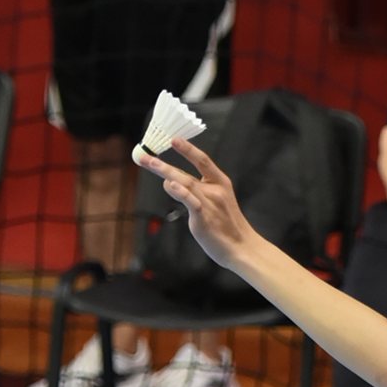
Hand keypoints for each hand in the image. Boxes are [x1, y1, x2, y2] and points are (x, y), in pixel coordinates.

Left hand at [134, 140, 260, 272]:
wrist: (242, 247)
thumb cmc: (227, 226)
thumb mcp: (214, 202)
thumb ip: (192, 192)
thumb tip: (169, 182)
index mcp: (220, 183)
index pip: (202, 160)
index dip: (188, 148)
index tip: (172, 138)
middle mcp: (215, 190)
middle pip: (186, 172)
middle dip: (163, 163)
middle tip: (144, 156)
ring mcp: (210, 203)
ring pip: (185, 182)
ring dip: (165, 171)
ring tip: (150, 163)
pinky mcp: (204, 218)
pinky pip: (191, 201)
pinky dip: (180, 192)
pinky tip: (170, 185)